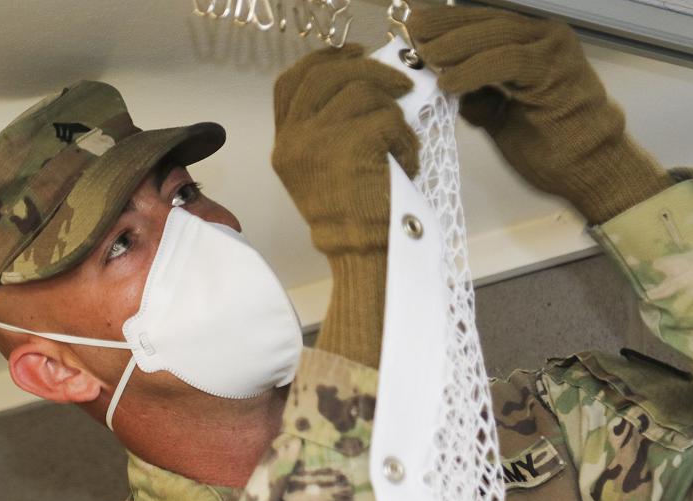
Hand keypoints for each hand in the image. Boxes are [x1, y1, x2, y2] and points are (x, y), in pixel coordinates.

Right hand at [272, 44, 418, 254]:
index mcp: (286, 144)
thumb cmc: (356, 219)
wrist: (363, 254)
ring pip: (362, 92)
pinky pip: (388, 119)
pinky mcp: (350, 144)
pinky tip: (405, 163)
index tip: (353, 53)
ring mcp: (318, 140)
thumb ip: (330, 130)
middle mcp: (294, 140)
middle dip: (369, 70)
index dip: (322, 59)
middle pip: (326, 74)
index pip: (291, 83)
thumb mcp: (326, 172)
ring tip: (402, 146)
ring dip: (394, 115)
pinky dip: (405, 139)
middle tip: (401, 84)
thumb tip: (365, 86)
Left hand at [407, 6, 671, 223]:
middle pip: (487, 20)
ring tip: (427, 57)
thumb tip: (445, 85)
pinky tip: (449, 81)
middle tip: (413, 33)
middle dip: (445, 26)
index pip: (484, 22)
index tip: (414, 28)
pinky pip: (506, 60)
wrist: (591, 168)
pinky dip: (474, 70)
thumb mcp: (502, 116)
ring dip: (455, 45)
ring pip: (495, 34)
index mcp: (533, 43)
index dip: (448, 23)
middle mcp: (545, 37)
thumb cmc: (552, 148)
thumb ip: (479, 96)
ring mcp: (552, 50)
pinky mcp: (555, 69)